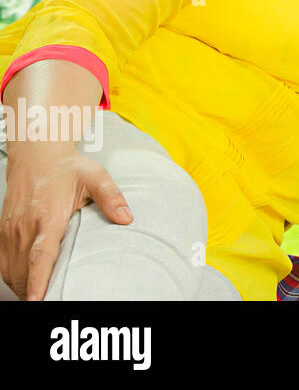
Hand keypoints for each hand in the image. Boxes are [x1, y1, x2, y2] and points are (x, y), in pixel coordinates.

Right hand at [0, 143, 131, 299]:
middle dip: (33, 291)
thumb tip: (127, 218)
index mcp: (47, 216)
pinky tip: (25, 284)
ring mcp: (10, 229)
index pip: (40, 255)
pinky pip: (2, 262)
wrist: (37, 154)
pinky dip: (11, 276)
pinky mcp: (3, 230)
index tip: (37, 301)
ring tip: (40, 299)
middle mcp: (23, 226)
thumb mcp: (96, 176)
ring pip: (10, 270)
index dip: (38, 280)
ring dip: (22, 286)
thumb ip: (112, 198)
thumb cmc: (68, 167)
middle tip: (51, 303)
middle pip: (23, 270)